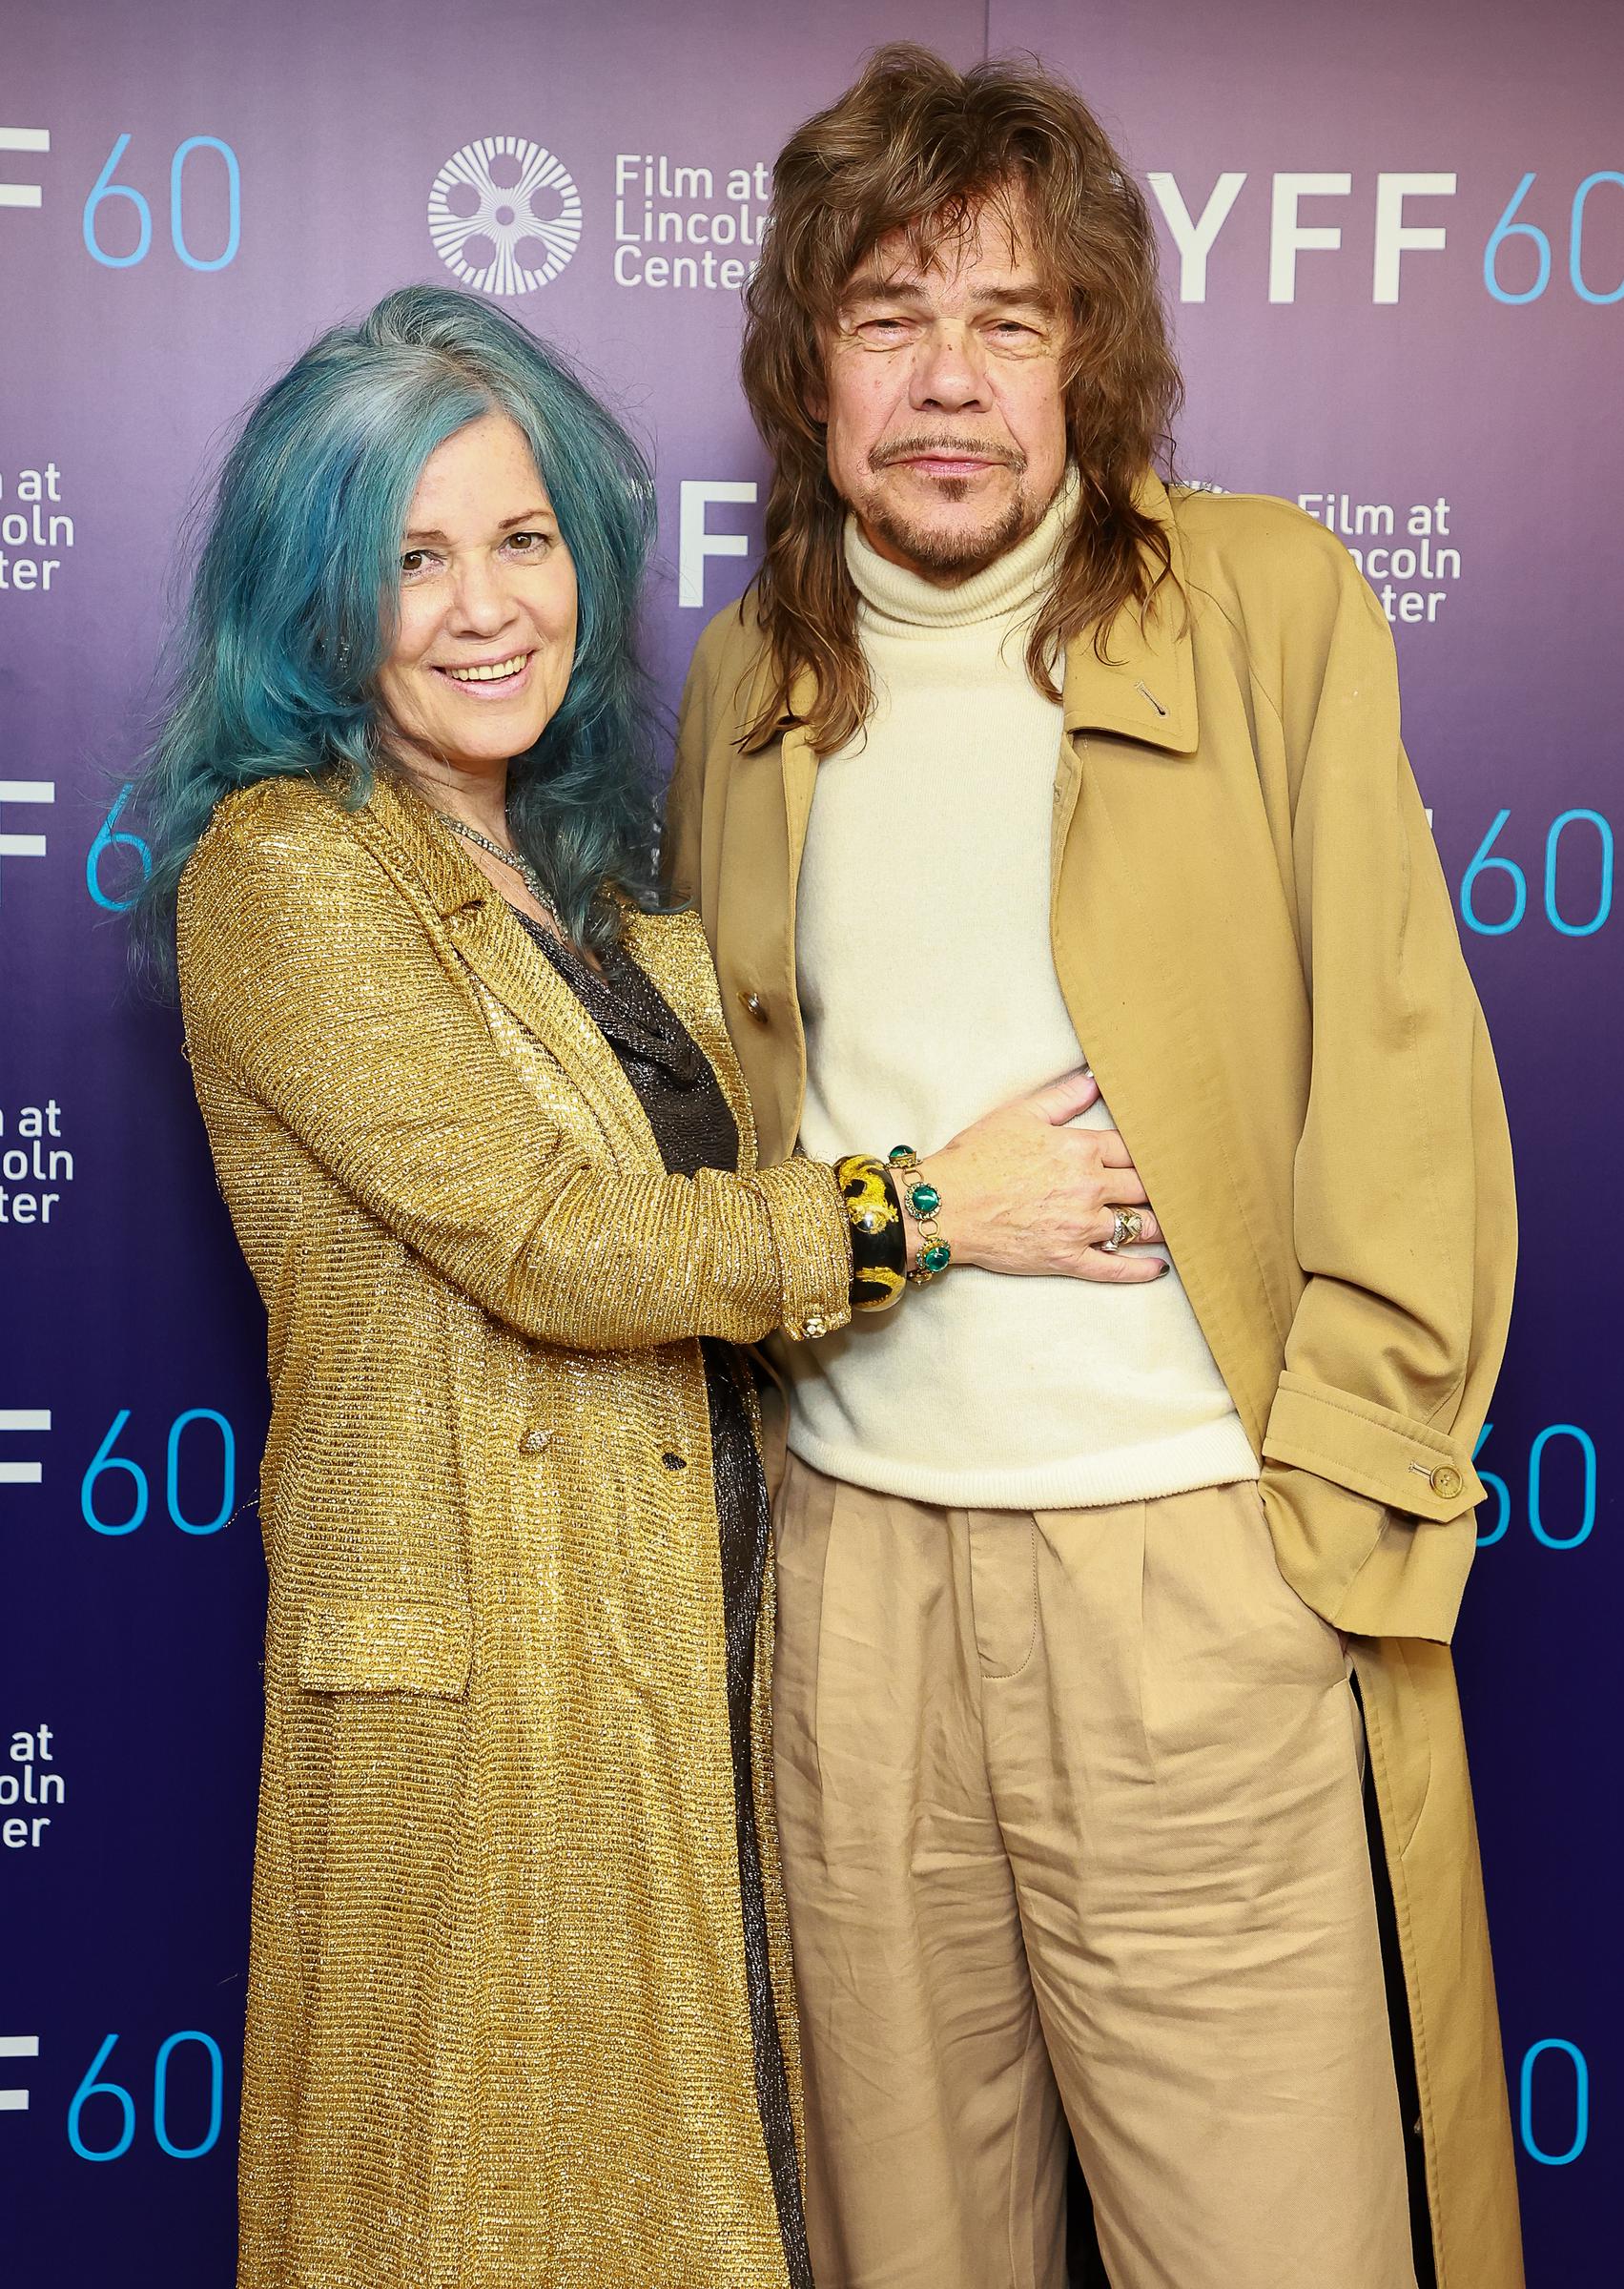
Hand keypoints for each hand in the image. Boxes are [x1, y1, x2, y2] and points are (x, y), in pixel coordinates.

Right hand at [913, 1069, 1168, 1284]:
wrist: (945, 1204)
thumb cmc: (976, 1156)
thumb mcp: (1019, 1115)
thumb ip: (1062, 1099)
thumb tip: (1095, 1082)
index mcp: (1080, 1149)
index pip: (1132, 1149)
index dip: (1151, 1152)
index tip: (1166, 1156)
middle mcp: (1089, 1188)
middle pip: (1144, 1187)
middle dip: (1162, 1188)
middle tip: (1182, 1190)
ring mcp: (1080, 1226)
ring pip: (1138, 1226)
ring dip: (1159, 1225)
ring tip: (1174, 1225)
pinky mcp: (1067, 1258)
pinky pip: (1115, 1267)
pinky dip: (1140, 1269)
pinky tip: (1157, 1267)